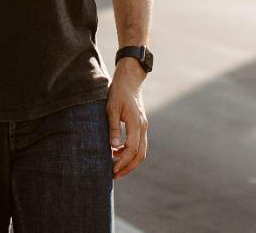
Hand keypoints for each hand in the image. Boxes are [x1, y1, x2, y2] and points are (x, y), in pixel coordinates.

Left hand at [107, 60, 148, 178]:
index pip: (132, 149)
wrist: (130, 79)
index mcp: (136, 123)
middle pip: (140, 154)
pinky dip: (130, 152)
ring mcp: (144, 126)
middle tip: (115, 175)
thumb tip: (112, 147)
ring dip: (130, 161)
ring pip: (141, 150)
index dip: (123, 162)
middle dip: (128, 167)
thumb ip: (112, 127)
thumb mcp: (111, 108)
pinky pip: (139, 143)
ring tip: (116, 167)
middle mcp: (143, 126)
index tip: (112, 169)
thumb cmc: (118, 91)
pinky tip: (117, 152)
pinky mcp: (141, 125)